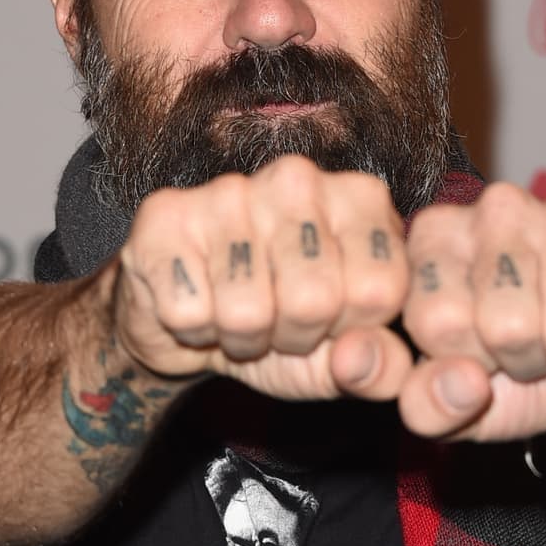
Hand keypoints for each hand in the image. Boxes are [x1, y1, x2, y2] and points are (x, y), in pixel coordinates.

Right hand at [111, 155, 415, 405]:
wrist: (188, 320)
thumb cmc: (280, 327)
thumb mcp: (342, 356)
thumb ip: (380, 366)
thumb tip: (360, 359)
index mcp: (360, 200)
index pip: (380, 289)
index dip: (350, 330)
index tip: (331, 321)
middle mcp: (298, 179)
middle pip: (314, 299)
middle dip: (293, 337)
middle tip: (277, 321)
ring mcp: (228, 190)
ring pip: (246, 311)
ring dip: (241, 337)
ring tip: (238, 314)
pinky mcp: (165, 216)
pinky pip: (188, 311)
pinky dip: (191, 329)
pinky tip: (197, 302)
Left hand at [396, 184, 545, 440]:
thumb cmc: (522, 370)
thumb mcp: (461, 402)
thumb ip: (429, 405)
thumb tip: (463, 382)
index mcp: (435, 237)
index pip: (436, 320)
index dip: (467, 361)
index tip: (480, 352)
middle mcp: (497, 208)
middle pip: (506, 326)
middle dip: (525, 363)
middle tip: (535, 348)